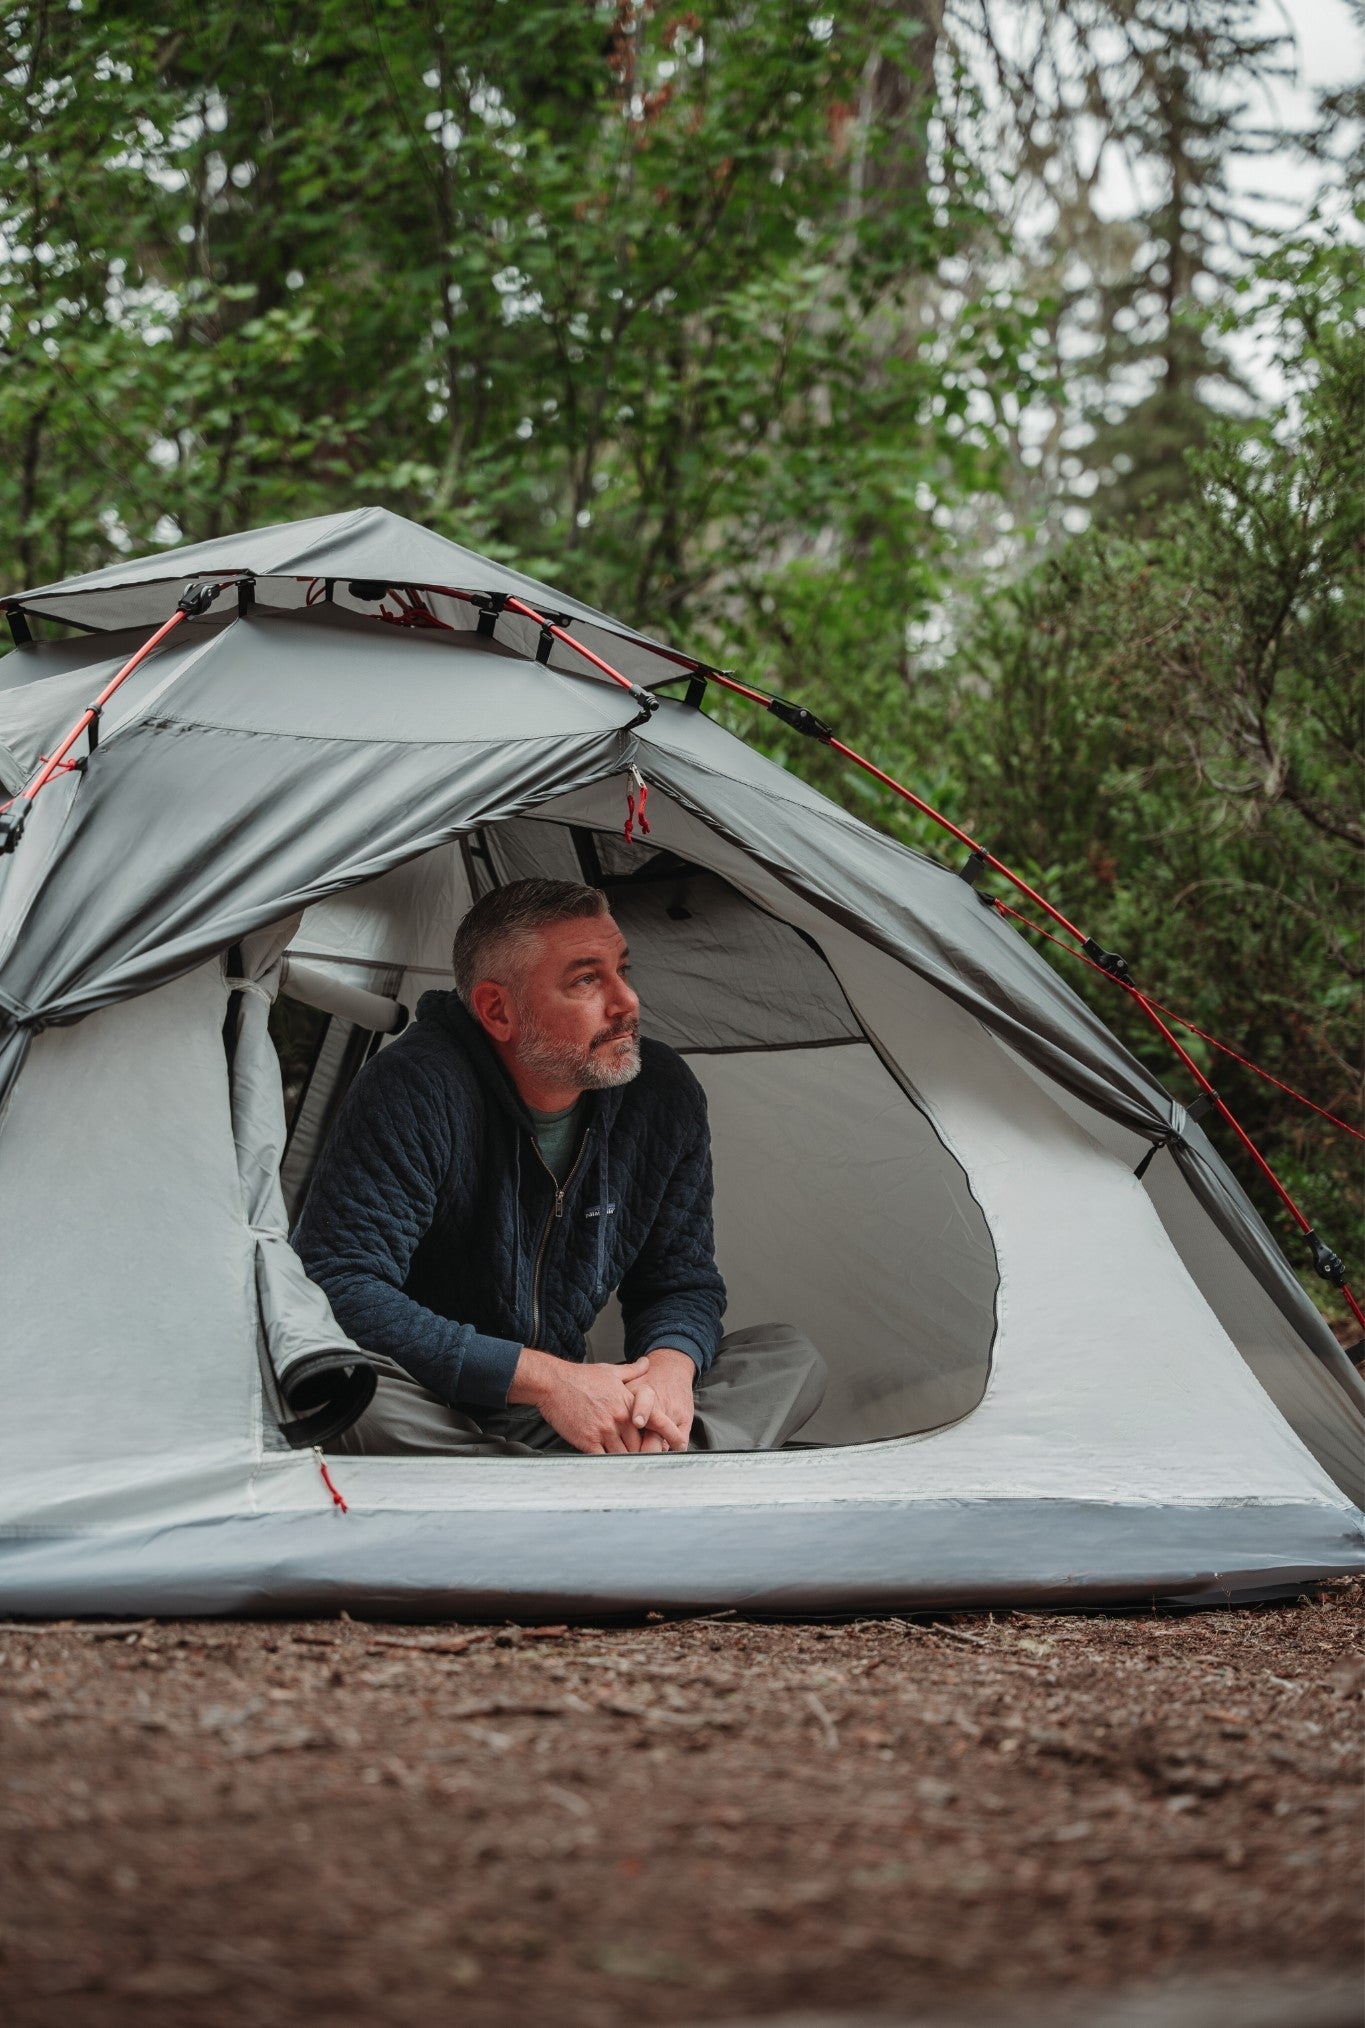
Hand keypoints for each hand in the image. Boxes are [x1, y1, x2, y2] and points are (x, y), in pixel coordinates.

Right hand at [508, 1349, 684, 1454]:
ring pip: (624, 1455)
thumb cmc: (581, 1378)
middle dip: (646, 1453)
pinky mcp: (587, 1441)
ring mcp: (603, 1431)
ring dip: (629, 1461)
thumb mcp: (610, 1371)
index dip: (671, 1434)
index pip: (657, 1420)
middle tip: (651, 1462)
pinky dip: (610, 1465)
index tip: (679, 1445)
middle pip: (641, 1444)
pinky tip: (613, 1469)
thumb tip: (647, 1363)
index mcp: (628, 1402)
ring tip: (635, 1470)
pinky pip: (604, 1459)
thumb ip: (633, 1371)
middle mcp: (619, 1418)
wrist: (553, 1383)